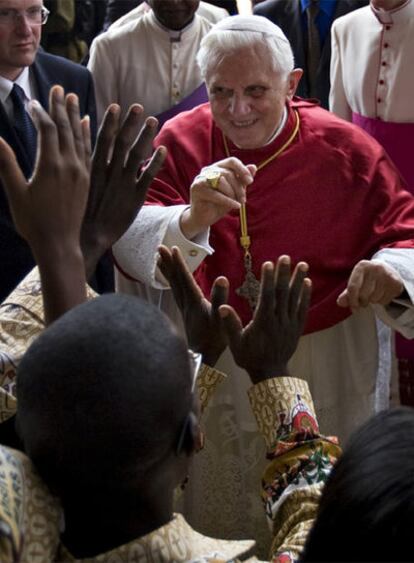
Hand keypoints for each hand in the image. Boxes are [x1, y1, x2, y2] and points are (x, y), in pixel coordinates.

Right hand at [0, 85, 89, 256]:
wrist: (60, 245)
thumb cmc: (34, 222)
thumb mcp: (16, 192)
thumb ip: (6, 163)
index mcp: (51, 165)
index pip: (47, 129)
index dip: (40, 112)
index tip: (32, 102)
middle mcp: (70, 165)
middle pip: (66, 128)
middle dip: (61, 107)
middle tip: (58, 88)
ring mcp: (81, 173)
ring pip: (80, 137)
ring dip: (76, 116)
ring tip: (73, 98)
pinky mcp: (87, 181)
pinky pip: (88, 151)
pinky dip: (87, 135)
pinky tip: (87, 124)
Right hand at [81, 103, 166, 277]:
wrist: (87, 237)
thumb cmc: (79, 209)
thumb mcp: (78, 179)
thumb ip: (83, 152)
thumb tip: (84, 125)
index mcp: (94, 168)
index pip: (103, 139)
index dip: (111, 122)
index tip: (117, 106)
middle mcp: (110, 172)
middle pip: (122, 143)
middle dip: (131, 124)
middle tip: (139, 107)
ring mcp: (123, 184)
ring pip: (137, 156)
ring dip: (146, 138)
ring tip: (153, 121)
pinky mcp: (135, 197)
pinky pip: (148, 177)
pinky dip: (155, 162)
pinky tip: (162, 149)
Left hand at [158, 245, 228, 365]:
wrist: (204, 359)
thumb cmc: (215, 340)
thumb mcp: (221, 318)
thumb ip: (220, 299)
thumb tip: (221, 278)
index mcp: (195, 302)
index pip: (185, 279)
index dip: (179, 264)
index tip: (173, 248)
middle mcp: (186, 304)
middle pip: (175, 280)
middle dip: (168, 263)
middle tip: (159, 247)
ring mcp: (185, 309)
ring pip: (173, 286)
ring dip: (167, 271)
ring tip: (159, 258)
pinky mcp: (186, 314)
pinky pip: (176, 293)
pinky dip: (171, 282)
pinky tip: (171, 279)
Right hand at [180, 157, 255, 239]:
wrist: (204, 218)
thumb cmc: (219, 204)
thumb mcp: (234, 191)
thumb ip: (242, 179)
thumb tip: (253, 167)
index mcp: (217, 167)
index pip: (231, 161)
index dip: (242, 170)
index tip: (250, 181)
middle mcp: (207, 170)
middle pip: (228, 173)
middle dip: (238, 187)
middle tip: (243, 199)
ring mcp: (200, 179)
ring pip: (221, 181)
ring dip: (232, 193)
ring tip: (238, 202)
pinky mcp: (196, 189)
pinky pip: (216, 194)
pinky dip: (228, 200)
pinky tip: (236, 206)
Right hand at [219, 256, 310, 383]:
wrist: (270, 374)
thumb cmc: (249, 357)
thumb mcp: (235, 343)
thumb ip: (230, 325)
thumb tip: (223, 307)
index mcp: (263, 322)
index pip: (267, 297)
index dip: (268, 280)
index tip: (268, 264)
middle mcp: (279, 321)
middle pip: (283, 294)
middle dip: (284, 274)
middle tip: (285, 257)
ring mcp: (290, 324)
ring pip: (295, 299)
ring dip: (298, 280)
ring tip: (303, 264)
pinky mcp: (297, 328)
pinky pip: (303, 309)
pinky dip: (305, 295)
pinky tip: (308, 282)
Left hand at [337, 259, 403, 309]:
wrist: (387, 270)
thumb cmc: (367, 278)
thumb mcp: (356, 282)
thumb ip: (347, 293)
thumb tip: (340, 303)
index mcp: (361, 266)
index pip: (353, 287)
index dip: (352, 300)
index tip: (354, 307)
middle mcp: (374, 267)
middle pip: (364, 295)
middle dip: (362, 301)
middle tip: (364, 300)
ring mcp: (386, 274)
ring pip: (374, 299)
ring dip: (372, 301)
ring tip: (373, 294)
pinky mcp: (396, 282)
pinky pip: (385, 301)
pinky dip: (382, 302)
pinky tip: (382, 294)